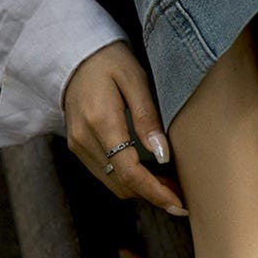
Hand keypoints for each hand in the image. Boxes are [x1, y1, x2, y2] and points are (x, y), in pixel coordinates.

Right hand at [63, 41, 187, 214]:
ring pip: (114, 184)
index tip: (179, 204)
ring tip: (171, 183)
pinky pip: (107, 174)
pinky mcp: (78, 146)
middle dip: (154, 194)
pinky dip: (130, 180)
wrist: (74, 52)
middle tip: (183, 191)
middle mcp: (84, 139)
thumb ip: (147, 118)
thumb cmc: (110, 61)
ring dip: (143, 190)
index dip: (156, 192)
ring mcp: (78, 145)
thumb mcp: (135, 80)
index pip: (129, 172)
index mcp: (100, 122)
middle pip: (122, 184)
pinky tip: (152, 172)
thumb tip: (162, 155)